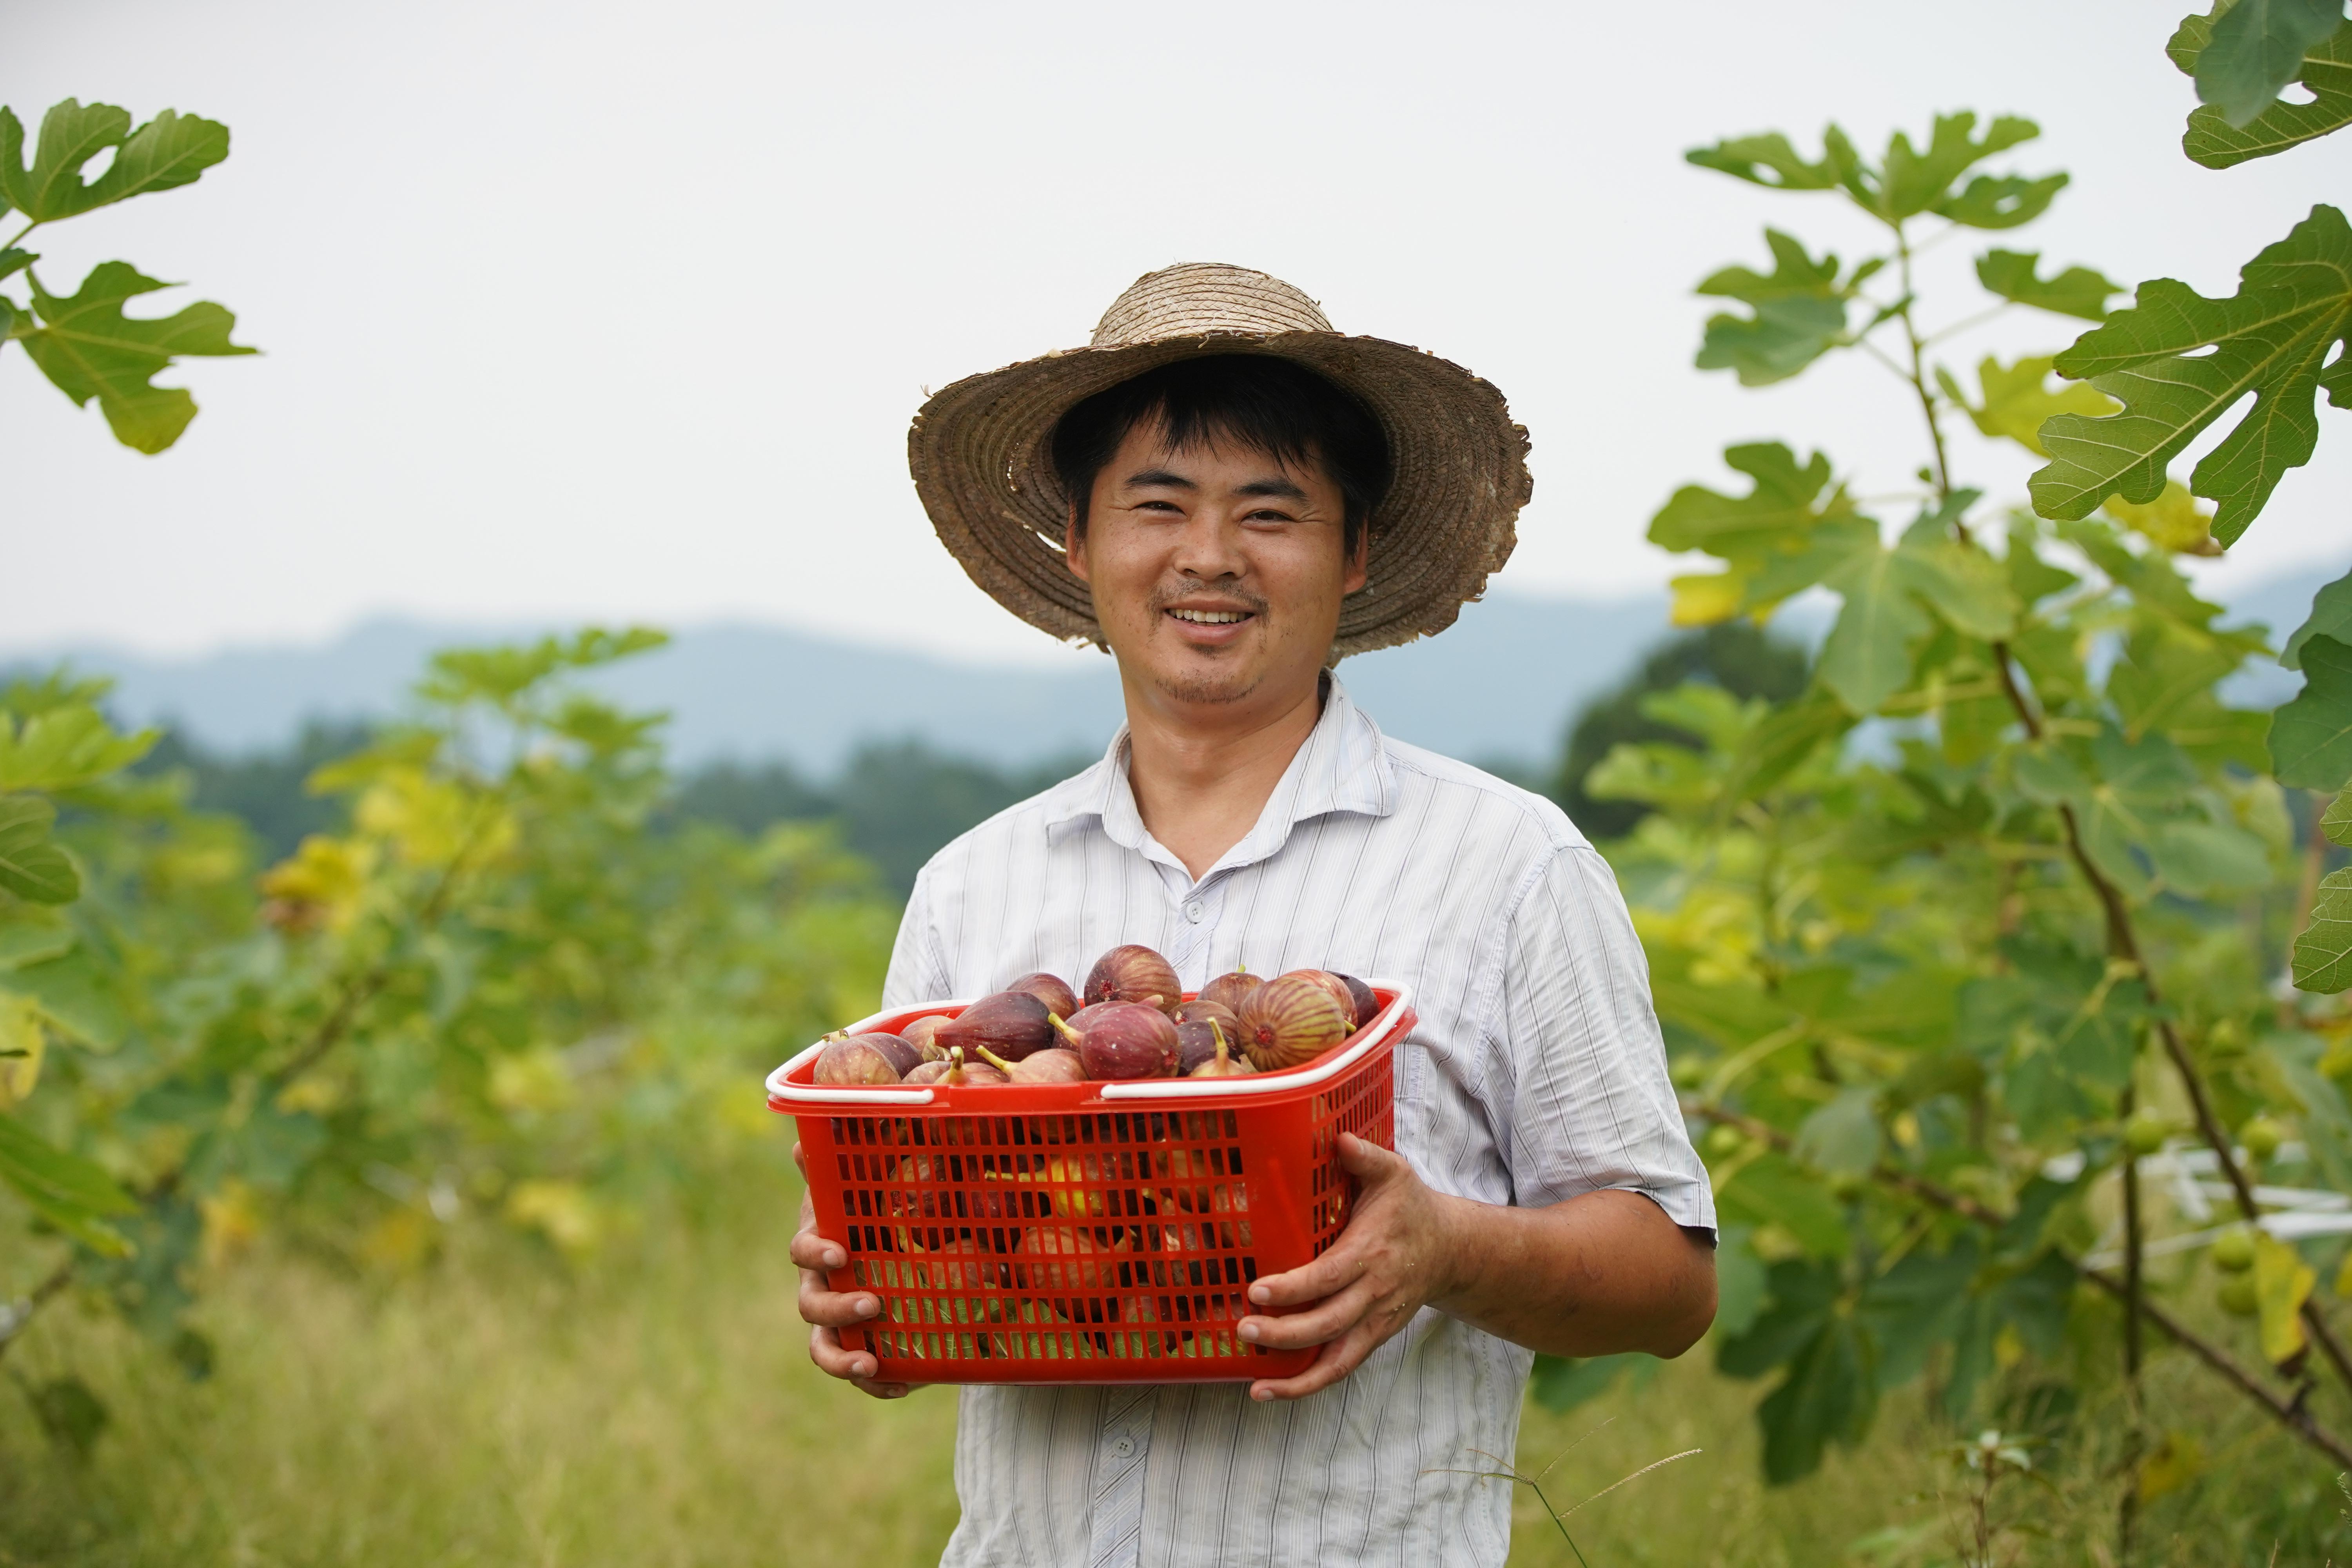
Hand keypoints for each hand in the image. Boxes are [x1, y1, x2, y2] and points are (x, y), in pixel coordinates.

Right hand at [791, 1142, 921, 1399]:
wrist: (897, 1247)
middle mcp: (820, 1287)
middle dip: (837, 1309)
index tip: (842, 1251)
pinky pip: (862, 1376)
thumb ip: (839, 1162)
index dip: (817, 1252)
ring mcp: (838, 1323)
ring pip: (824, 1350)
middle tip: (873, 1302)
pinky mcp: (863, 1349)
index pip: (803, 1251)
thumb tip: (807, 1132)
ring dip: (844, 1359)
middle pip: (812, 1308)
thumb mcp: (863, 1186)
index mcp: (818, 1245)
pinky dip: (878, 1384)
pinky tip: (903, 1385)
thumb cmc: (872, 1210)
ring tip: (871, 1364)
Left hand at [1236, 1132, 1461, 1401]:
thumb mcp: (1394, 1173)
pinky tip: (1268, 1391)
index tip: (1256, 1290)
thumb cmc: (1411, 1208)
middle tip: (1244, 1327)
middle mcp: (1374, 1294)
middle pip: (1328, 1324)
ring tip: (1255, 1382)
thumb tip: (1338, 1138)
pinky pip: (1340, 1368)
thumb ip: (1365, 1157)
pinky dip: (1307, 1385)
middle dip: (1285, 1332)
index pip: (1329, 1277)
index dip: (1293, 1288)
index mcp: (1372, 1253)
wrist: (1451, 1250)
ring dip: (1295, 1376)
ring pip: (1336, 1359)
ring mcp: (1376, 1322)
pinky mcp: (1373, 1338)